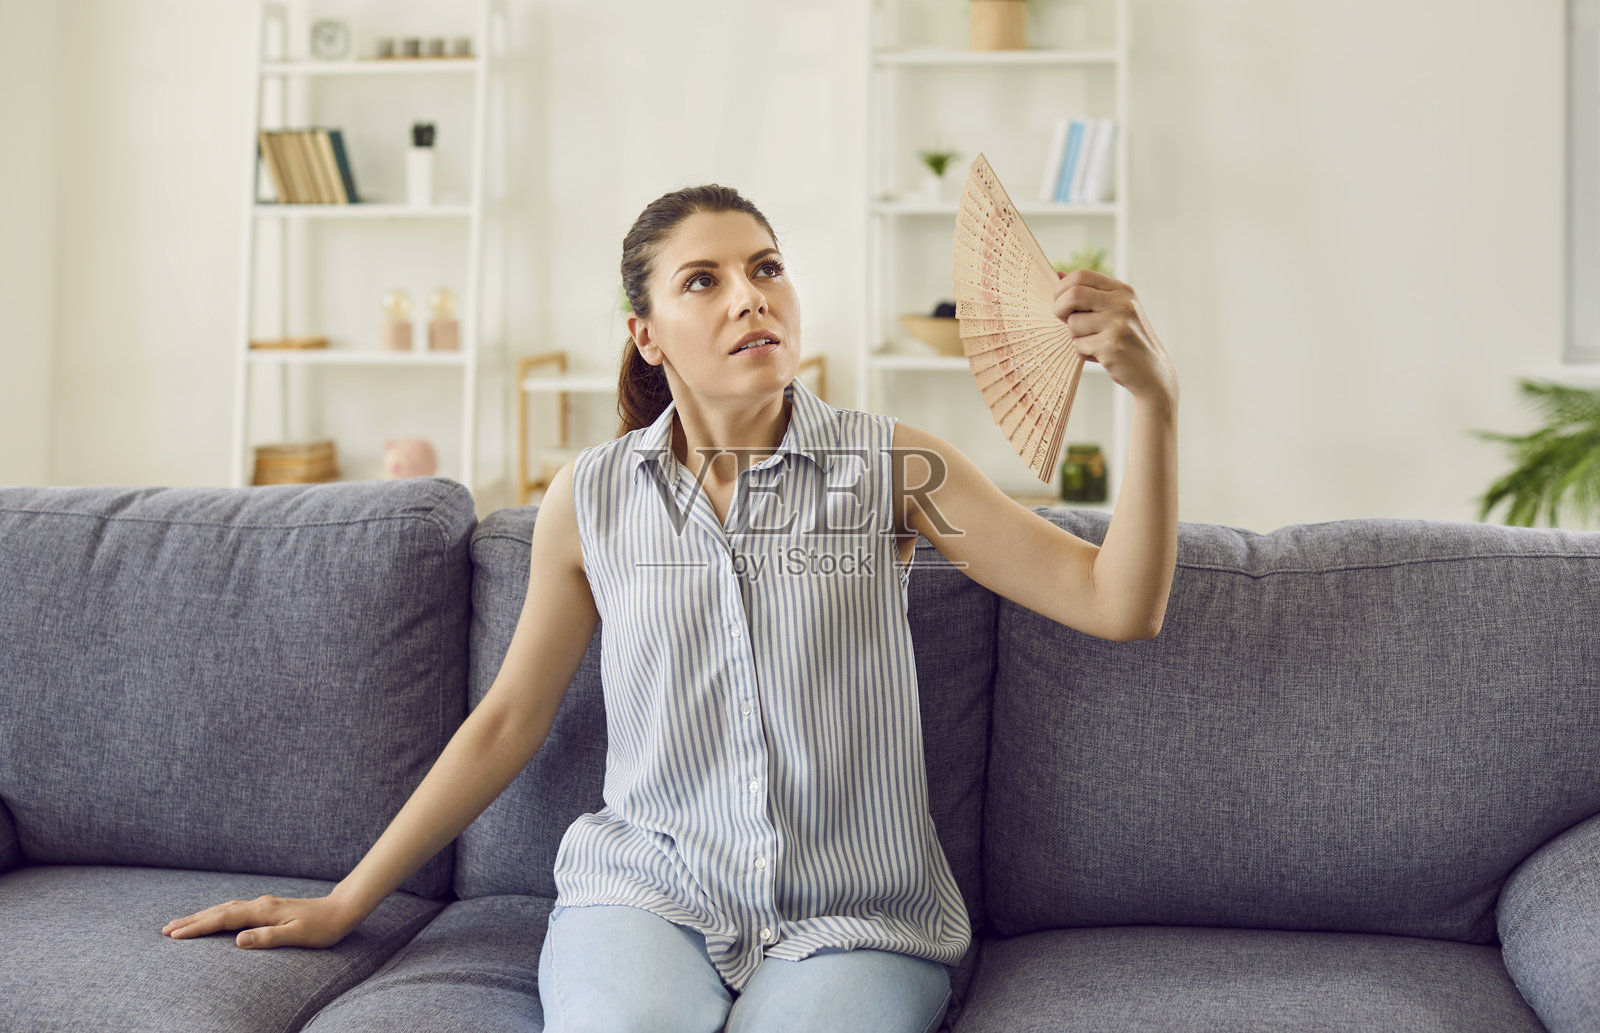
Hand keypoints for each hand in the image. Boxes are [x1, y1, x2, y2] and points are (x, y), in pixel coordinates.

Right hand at [161, 893, 359, 948]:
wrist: (342, 910)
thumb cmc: (322, 928)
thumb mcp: (297, 936)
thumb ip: (268, 938)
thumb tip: (237, 940)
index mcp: (263, 912)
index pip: (223, 919)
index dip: (197, 928)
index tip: (173, 935)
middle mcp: (260, 905)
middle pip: (218, 910)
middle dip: (191, 920)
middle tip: (164, 930)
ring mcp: (263, 904)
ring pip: (225, 907)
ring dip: (202, 915)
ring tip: (181, 924)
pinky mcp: (268, 907)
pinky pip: (234, 909)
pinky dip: (217, 913)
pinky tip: (214, 917)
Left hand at [1054, 269, 1177, 408]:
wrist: (1154, 372)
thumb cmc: (1128, 341)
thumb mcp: (1115, 310)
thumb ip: (1089, 293)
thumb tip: (1058, 273)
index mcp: (1122, 290)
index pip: (1081, 276)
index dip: (1062, 288)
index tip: (1060, 302)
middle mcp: (1122, 303)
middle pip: (1073, 294)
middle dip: (1060, 309)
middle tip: (1065, 322)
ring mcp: (1118, 323)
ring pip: (1073, 323)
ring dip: (1076, 337)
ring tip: (1094, 343)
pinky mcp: (1112, 345)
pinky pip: (1079, 345)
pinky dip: (1083, 353)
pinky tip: (1101, 356)